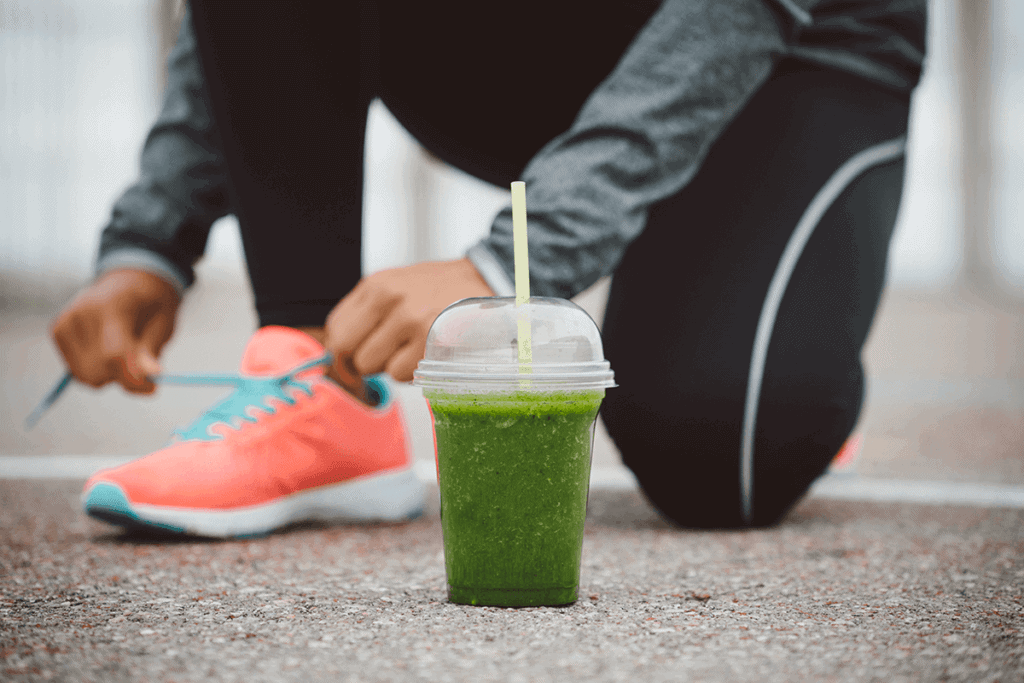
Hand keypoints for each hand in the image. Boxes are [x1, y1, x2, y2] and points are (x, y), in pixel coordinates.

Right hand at [50, 268, 180, 393]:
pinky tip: (107, 348)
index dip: (132, 378)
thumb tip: (150, 377)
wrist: (130, 280)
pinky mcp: (57, 330)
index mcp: (112, 304)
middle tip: (142, 363)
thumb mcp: (163, 323)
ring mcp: (65, 321)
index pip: (114, 353)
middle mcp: (81, 311)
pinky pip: (78, 371)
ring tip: (124, 349)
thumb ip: (151, 350)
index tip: (152, 388)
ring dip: (110, 374)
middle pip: (98, 369)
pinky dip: (96, 369)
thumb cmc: (151, 303)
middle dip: (124, 376)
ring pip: (86, 375)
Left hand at [324, 258, 494, 383]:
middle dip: (360, 362)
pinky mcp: (430, 342)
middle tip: (379, 360)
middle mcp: (389, 299)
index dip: (341, 350)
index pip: (336, 327)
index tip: (350, 360)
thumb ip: (368, 312)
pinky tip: (427, 353)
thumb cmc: (443, 290)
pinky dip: (412, 372)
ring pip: (374, 366)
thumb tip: (341, 350)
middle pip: (347, 350)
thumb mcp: (398, 286)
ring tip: (412, 349)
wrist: (488, 282)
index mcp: (377, 285)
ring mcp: (410, 320)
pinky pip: (401, 374)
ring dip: (390, 366)